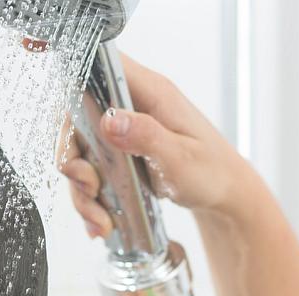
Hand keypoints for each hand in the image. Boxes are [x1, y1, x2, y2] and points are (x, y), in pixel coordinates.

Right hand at [61, 54, 258, 236]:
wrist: (225, 194)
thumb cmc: (212, 172)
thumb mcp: (181, 157)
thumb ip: (146, 135)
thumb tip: (109, 119)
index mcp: (150, 93)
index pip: (98, 69)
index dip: (74, 92)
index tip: (74, 135)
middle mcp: (131, 107)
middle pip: (77, 121)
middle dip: (74, 161)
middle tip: (91, 188)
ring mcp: (123, 131)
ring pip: (81, 154)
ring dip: (82, 191)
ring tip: (101, 220)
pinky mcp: (119, 153)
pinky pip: (91, 172)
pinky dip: (91, 200)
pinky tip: (101, 222)